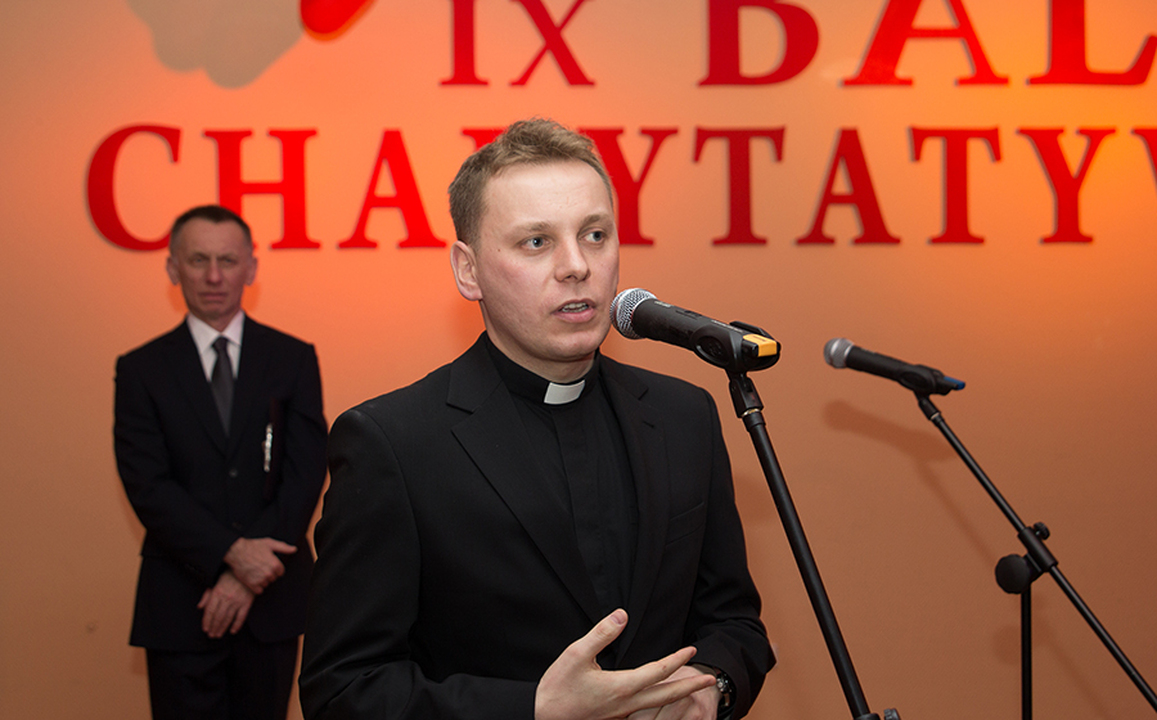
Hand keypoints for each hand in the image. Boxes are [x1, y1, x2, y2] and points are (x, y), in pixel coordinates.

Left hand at [197, 570, 254, 637]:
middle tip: (211, 635)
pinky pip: (241, 617)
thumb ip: (207, 595)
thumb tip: (200, 607)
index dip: (206, 621)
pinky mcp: (247, 603)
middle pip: (218, 616)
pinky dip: (237, 625)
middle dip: (213, 627)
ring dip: (222, 628)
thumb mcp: (215, 581)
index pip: (209, 610)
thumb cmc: (230, 575)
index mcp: (217, 592)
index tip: (205, 628)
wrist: (247, 570)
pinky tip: (233, 630)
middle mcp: (226, 598)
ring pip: (228, 618)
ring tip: (218, 634)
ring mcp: (237, 601)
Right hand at [224, 536, 296, 593]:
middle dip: (268, 574)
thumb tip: (294, 549)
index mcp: (275, 564)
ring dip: (262, 580)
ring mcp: (261, 580)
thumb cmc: (253, 546)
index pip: (280, 572)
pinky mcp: (252, 585)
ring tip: (255, 571)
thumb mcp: (269, 543)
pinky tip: (252, 578)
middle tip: (259, 567)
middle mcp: (269, 573)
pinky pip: (259, 590)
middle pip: (273, 578)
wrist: (236, 552)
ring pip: (266, 584)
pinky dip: (256, 587)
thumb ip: (283, 547)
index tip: (267, 564)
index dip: (274, 568)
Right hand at [534, 609, 715, 719]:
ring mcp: (622, 714)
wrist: (542, 718)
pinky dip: (660, 707)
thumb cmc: (558, 688)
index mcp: (621, 686)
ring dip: (678, 698)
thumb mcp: (575, 654)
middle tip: (710, 681)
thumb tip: (622, 615)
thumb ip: (601, 633)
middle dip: (690, 687)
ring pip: (658, 707)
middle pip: (667, 696)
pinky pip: (645, 713)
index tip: (692, 651)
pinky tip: (660, 702)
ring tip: (692, 691)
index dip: (677, 660)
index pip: (658, 671)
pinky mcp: (614, 719)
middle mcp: (627, 703)